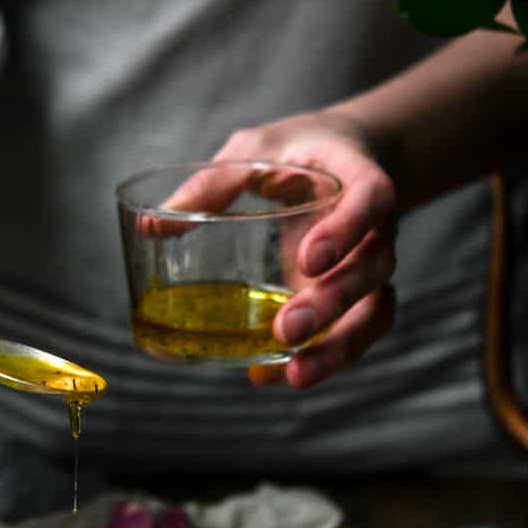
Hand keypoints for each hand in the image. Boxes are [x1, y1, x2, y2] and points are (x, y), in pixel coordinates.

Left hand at [171, 113, 397, 390]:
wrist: (342, 157)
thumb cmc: (296, 152)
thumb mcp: (256, 150)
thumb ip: (215, 183)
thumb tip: (151, 225)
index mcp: (359, 180)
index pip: (371, 201)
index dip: (346, 231)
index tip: (307, 259)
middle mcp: (376, 229)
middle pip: (372, 269)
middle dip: (332, 303)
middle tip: (286, 329)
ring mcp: (369, 268)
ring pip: (374, 312)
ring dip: (338, 347)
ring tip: (294, 375)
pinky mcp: (355, 298)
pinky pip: (354, 334)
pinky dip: (320, 359)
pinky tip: (272, 377)